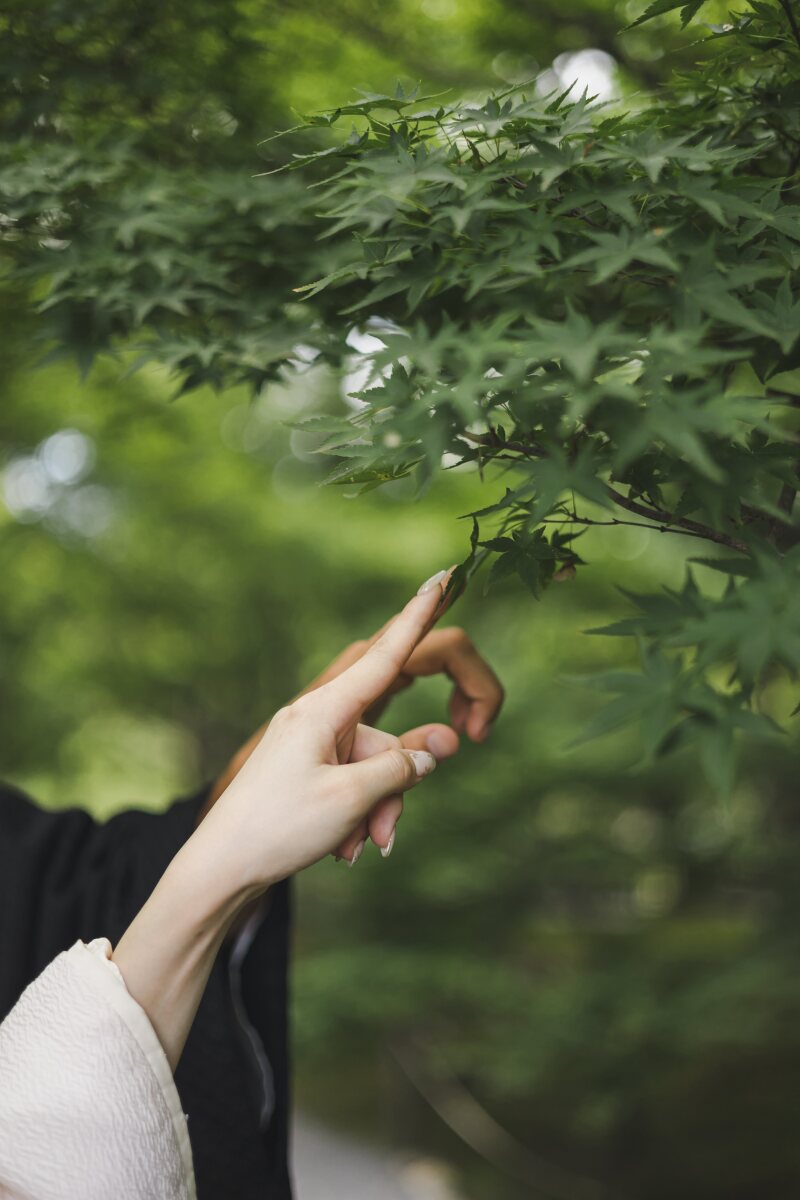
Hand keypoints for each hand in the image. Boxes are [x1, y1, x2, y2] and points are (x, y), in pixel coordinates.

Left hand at [196, 569, 459, 889]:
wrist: (219, 869)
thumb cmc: (277, 827)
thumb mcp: (351, 798)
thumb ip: (402, 765)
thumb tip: (440, 746)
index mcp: (327, 707)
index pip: (389, 651)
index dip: (421, 614)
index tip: (443, 575)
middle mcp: (323, 715)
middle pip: (393, 728)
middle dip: (409, 769)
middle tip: (437, 784)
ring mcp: (315, 742)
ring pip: (378, 764)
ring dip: (381, 806)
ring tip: (361, 847)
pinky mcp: (310, 768)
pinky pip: (356, 781)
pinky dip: (361, 812)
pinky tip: (344, 848)